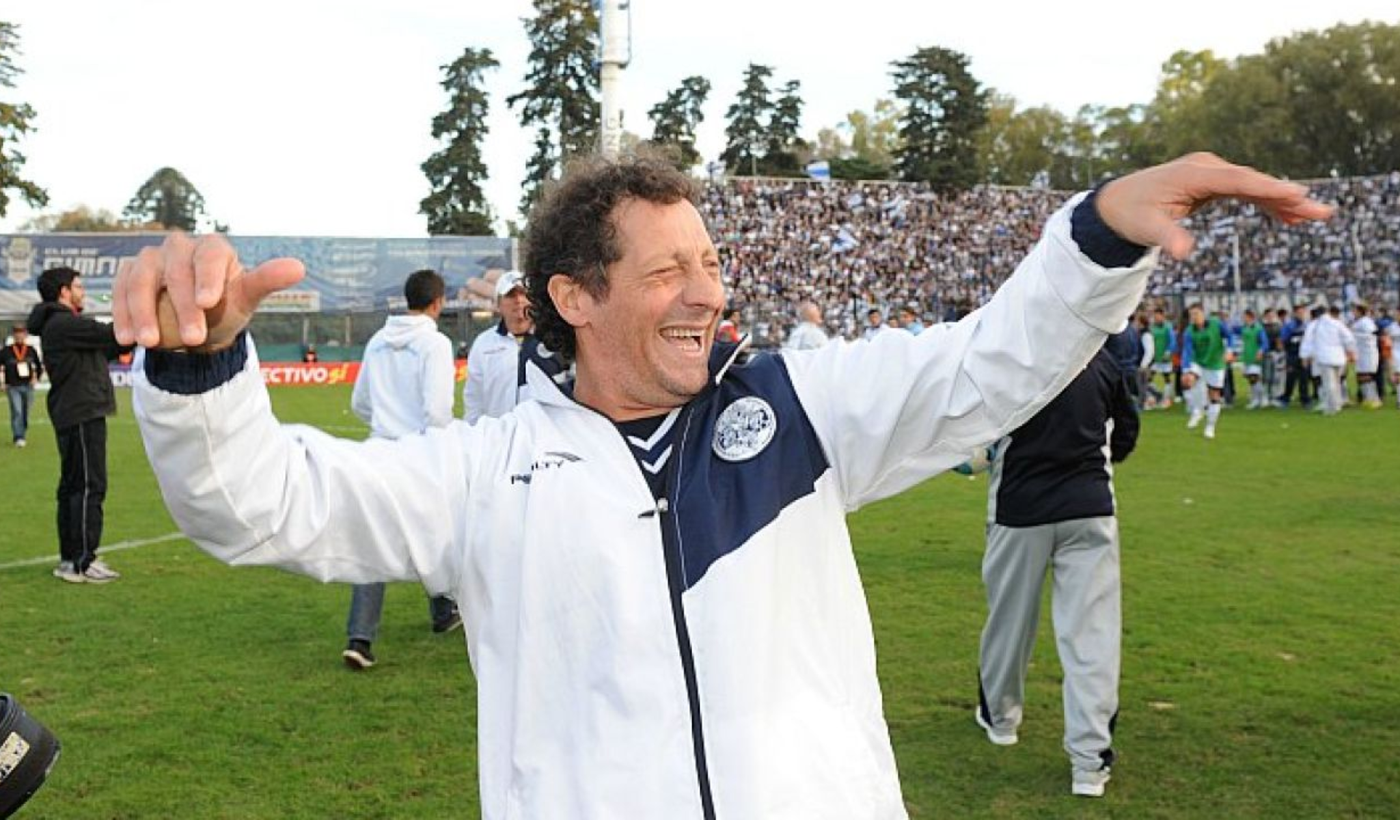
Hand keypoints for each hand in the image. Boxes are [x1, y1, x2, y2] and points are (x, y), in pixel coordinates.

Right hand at [113, 232, 304, 350]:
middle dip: (182, 308)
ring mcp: (150, 259)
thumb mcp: (246, 297)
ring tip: (149, 343)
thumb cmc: (226, 306)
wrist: (198, 324)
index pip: (210, 256)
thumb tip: (299, 267)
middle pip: (176, 272)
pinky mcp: (128, 275)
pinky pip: (120, 291)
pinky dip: (121, 314)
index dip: (208, 278)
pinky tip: (126, 339)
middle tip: (193, 339)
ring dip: (143, 312)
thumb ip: (267, 281)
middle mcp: (179, 247)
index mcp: (213, 248)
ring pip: (141, 279)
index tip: (208, 304)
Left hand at [1096, 153, 1334, 259]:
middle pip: (1253, 182)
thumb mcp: (1146, 229)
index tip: (1297, 195)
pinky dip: (1265, 202)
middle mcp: (1206, 167)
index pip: (1238, 180)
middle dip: (1288, 197)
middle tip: (1321, 212)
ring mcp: (1210, 172)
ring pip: (1254, 186)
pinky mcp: (1211, 182)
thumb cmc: (1131, 214)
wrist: (1115, 203)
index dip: (1268, 187)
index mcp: (1193, 174)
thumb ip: (1167, 238)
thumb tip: (1182, 253)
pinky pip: (1245, 190)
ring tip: (1315, 217)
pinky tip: (1288, 217)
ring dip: (1283, 201)